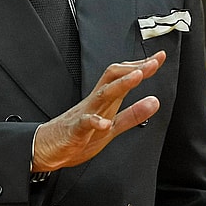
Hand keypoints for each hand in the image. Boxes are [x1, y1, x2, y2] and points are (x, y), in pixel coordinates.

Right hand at [32, 51, 165, 171]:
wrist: (47, 148)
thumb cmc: (78, 136)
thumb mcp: (112, 127)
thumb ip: (133, 115)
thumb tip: (154, 102)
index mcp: (105, 101)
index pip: (124, 76)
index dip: (142, 66)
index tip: (159, 57)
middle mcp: (96, 103)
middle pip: (114, 77)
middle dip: (134, 68)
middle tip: (154, 62)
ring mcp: (84, 114)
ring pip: (103, 94)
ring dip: (121, 85)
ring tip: (137, 77)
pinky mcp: (74, 131)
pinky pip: (83, 123)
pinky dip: (94, 122)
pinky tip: (104, 123)